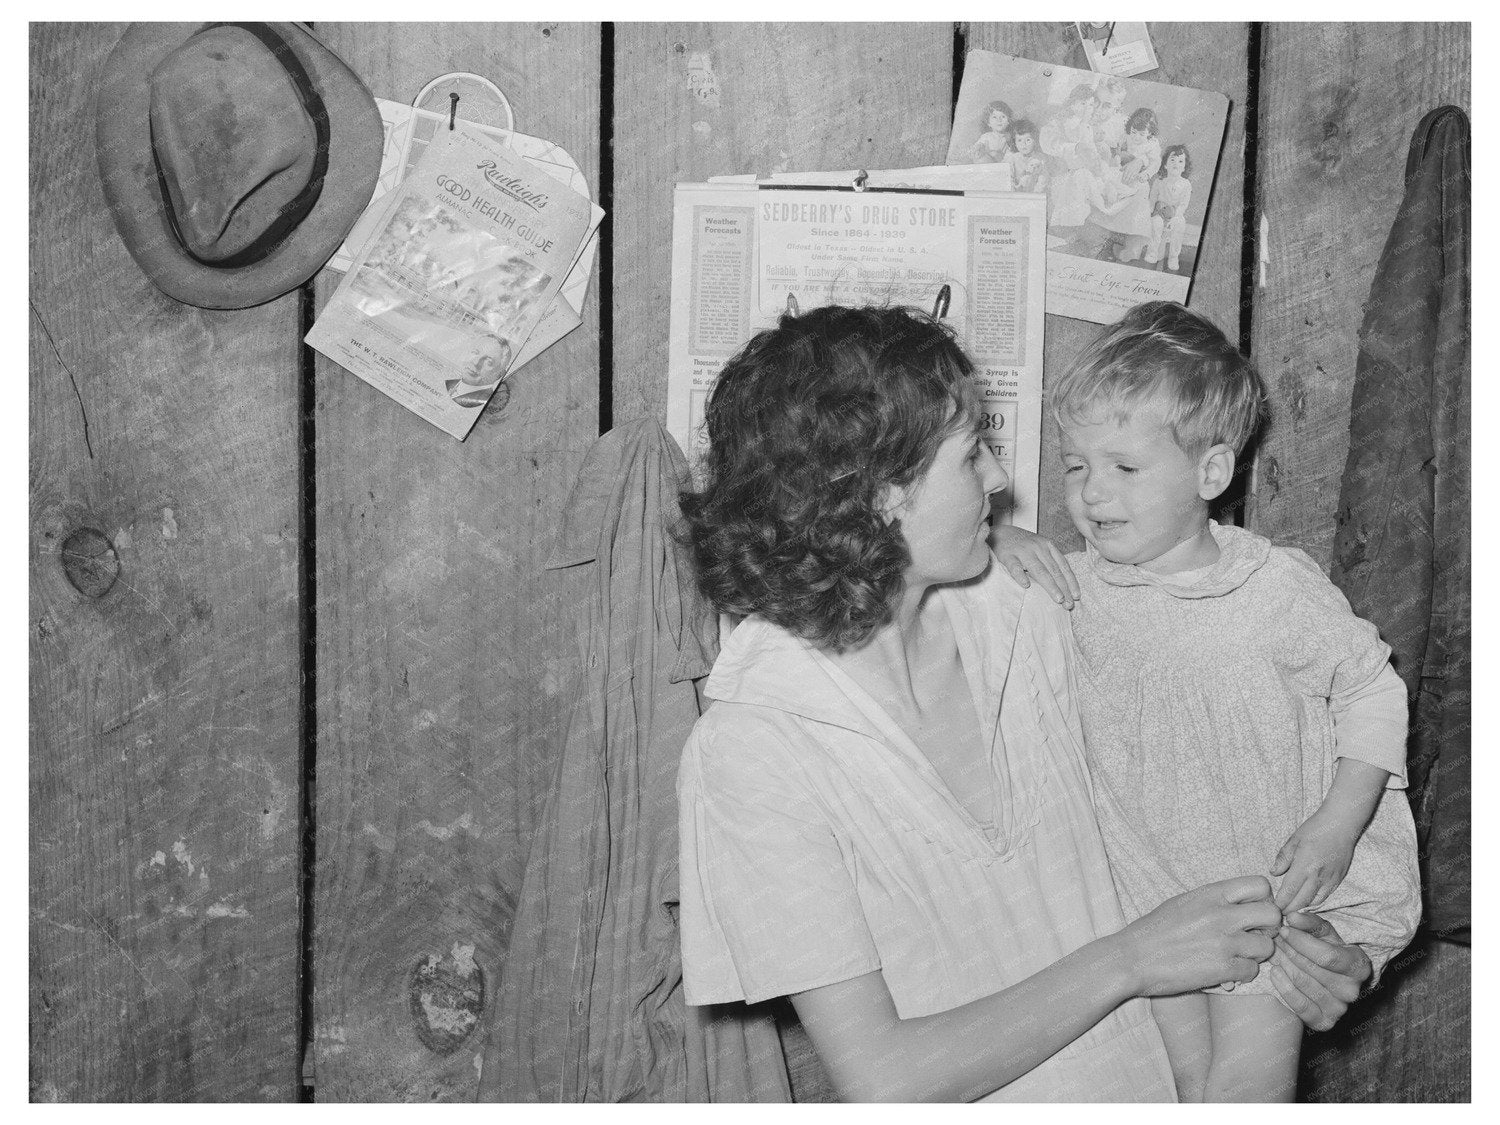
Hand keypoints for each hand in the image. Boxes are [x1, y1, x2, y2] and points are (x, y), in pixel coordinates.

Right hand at [991, 526, 1078, 608]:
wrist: (999, 533)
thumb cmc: (1023, 544)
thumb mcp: (1040, 547)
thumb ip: (1050, 561)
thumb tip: (1064, 585)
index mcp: (1048, 546)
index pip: (1063, 565)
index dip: (1071, 581)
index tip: (1076, 596)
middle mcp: (1038, 547)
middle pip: (1053, 570)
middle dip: (1063, 588)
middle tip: (1069, 604)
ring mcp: (1023, 551)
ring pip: (1039, 570)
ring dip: (1050, 585)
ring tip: (1058, 598)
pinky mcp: (1007, 555)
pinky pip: (1015, 567)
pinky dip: (1020, 576)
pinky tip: (1026, 585)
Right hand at [1114, 876, 1280, 996]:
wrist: (1132, 959)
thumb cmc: (1155, 930)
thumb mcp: (1183, 902)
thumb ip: (1214, 901)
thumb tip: (1243, 906)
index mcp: (1210, 894)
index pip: (1260, 885)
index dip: (1263, 899)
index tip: (1252, 911)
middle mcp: (1221, 914)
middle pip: (1273, 915)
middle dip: (1268, 927)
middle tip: (1253, 935)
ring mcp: (1224, 942)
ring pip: (1267, 946)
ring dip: (1256, 954)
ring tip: (1237, 955)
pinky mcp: (1223, 969)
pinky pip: (1253, 971)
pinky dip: (1242, 974)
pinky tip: (1227, 971)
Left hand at [1266, 912, 1370, 1030]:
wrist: (1329, 978)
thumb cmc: (1325, 949)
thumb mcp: (1323, 932)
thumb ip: (1309, 922)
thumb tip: (1292, 916)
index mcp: (1358, 966)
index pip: (1327, 956)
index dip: (1302, 941)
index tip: (1283, 929)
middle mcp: (1352, 991)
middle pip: (1312, 968)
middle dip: (1289, 950)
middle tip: (1275, 939)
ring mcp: (1339, 1009)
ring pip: (1303, 983)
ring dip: (1283, 964)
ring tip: (1274, 952)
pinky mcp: (1324, 1022)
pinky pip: (1300, 1006)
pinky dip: (1284, 987)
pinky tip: (1275, 972)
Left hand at [1269, 811, 1356, 912]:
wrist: (1341, 825)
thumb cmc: (1315, 829)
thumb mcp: (1294, 840)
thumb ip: (1283, 858)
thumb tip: (1273, 872)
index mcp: (1304, 866)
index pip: (1289, 891)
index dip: (1281, 903)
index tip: (1273, 908)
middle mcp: (1318, 876)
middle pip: (1301, 901)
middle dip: (1289, 910)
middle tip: (1279, 915)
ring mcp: (1330, 879)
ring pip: (1314, 902)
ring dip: (1301, 908)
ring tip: (1290, 911)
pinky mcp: (1338, 879)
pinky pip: (1325, 896)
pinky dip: (1314, 902)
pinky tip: (1306, 902)